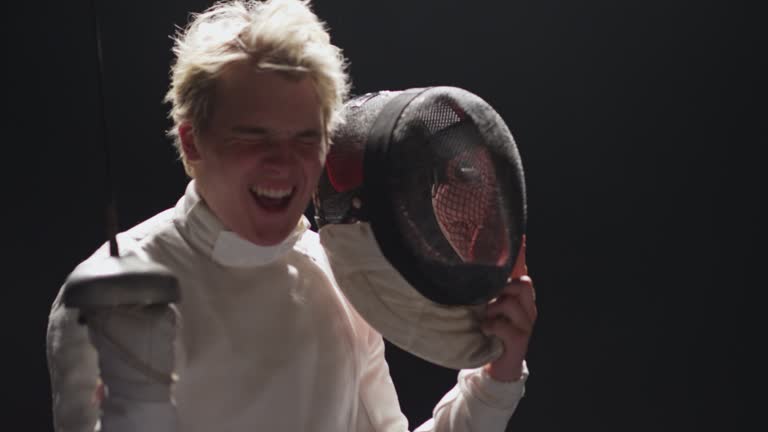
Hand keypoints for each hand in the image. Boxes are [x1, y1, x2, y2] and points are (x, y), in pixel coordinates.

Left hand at [481, 236, 536, 381]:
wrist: (497, 366)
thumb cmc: (490, 331)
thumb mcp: (486, 306)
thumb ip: (485, 287)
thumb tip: (469, 263)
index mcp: (520, 297)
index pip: (522, 270)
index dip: (521, 254)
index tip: (520, 236)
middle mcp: (528, 307)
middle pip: (523, 282)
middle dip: (504, 285)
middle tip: (489, 297)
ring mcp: (527, 323)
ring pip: (512, 301)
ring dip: (493, 308)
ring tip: (486, 317)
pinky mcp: (520, 339)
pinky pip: (504, 325)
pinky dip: (491, 326)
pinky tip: (485, 330)